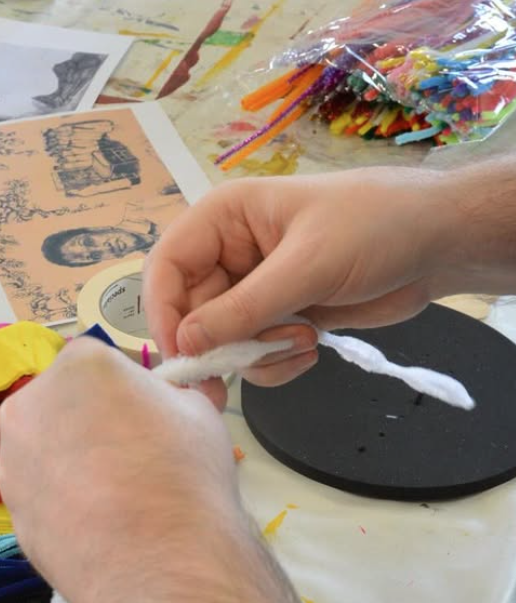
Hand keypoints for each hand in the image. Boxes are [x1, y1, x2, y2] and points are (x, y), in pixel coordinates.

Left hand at [0, 337, 241, 602]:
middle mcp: (30, 403)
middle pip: (64, 404)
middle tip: (131, 461)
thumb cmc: (186, 477)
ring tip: (114, 501)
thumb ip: (171, 395)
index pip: (103, 366)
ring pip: (46, 451)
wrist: (161, 566)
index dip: (131, 395)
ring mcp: (12, 460)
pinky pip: (41, 496)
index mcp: (78, 364)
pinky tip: (96, 528)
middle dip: (91, 425)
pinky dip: (62, 506)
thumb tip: (168, 401)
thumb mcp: (200, 411)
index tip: (150, 422)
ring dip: (72, 464)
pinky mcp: (11, 511)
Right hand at [143, 166, 452, 388]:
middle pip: (189, 314)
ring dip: (256, 355)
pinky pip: (254, 354)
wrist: (438, 243)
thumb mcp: (307, 265)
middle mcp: (231, 254)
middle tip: (226, 384)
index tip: (181, 355)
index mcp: (225, 219)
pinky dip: (276, 363)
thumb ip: (244, 308)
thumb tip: (187, 342)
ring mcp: (256, 289)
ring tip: (302, 344)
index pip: (167, 267)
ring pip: (222, 341)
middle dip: (216, 347)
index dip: (164, 312)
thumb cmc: (375, 227)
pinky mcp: (281, 318)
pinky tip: (312, 349)